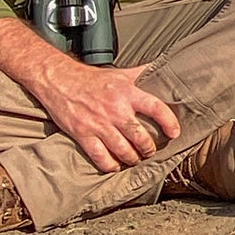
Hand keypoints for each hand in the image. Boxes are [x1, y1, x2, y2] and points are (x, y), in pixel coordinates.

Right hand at [32, 60, 181, 172]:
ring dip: (132, 159)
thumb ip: (143, 74)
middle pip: (140, 137)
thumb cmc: (93, 79)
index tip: (174, 133)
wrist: (60, 81)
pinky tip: (115, 166)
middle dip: (149, 149)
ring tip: (135, 159)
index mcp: (127, 93)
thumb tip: (166, 68)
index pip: (156, 108)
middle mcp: (115, 110)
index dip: (169, 123)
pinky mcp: (83, 134)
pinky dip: (110, 165)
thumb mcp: (121, 73)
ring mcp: (98, 124)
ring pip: (123, 150)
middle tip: (151, 151)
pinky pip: (100, 157)